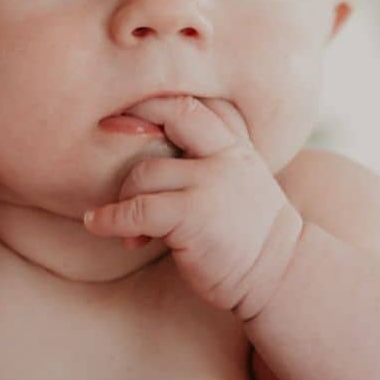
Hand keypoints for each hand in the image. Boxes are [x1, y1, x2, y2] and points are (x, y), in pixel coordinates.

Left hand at [82, 96, 303, 317]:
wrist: (279, 277)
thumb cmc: (249, 236)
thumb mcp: (240, 185)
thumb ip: (209, 162)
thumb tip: (151, 153)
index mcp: (236, 147)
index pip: (196, 105)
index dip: (159, 101)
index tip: (129, 111)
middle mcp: (225, 157)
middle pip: (173, 115)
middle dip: (134, 118)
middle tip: (104, 130)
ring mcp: (210, 183)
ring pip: (144, 171)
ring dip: (124, 197)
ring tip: (127, 224)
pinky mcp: (192, 215)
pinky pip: (137, 209)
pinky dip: (110, 218)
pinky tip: (100, 224)